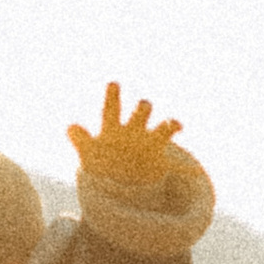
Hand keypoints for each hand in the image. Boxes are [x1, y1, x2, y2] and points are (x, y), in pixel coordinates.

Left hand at [68, 81, 198, 200]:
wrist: (117, 180)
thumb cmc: (101, 162)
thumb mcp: (88, 154)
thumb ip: (80, 139)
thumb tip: (70, 126)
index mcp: (114, 128)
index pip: (112, 108)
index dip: (112, 95)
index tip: (113, 83)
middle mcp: (134, 130)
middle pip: (142, 112)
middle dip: (143, 109)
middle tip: (144, 106)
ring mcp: (149, 143)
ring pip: (162, 129)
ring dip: (167, 126)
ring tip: (172, 125)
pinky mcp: (160, 160)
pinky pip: (176, 163)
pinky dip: (185, 167)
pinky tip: (193, 171)